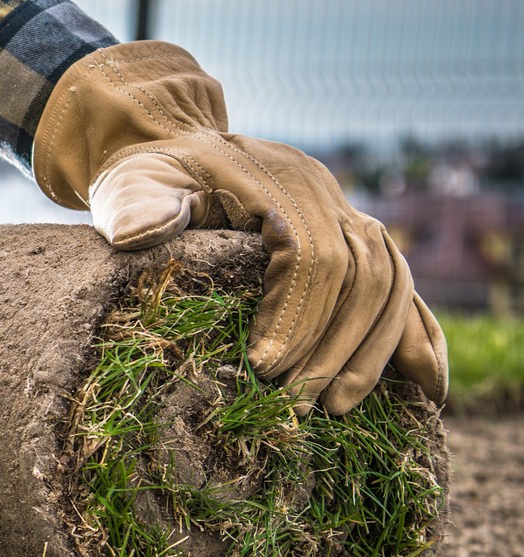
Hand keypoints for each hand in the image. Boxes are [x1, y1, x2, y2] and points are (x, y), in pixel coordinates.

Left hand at [33, 42, 446, 414]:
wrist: (179, 148)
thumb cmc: (150, 176)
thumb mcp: (132, 183)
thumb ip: (137, 207)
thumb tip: (144, 233)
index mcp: (277, 181)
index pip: (310, 254)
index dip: (297, 314)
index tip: (266, 368)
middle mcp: (324, 193)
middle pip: (360, 273)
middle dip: (333, 345)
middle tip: (300, 404)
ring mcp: (345, 212)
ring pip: (390, 281)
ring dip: (371, 349)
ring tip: (337, 408)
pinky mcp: (352, 236)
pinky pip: (399, 284)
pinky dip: (415, 333)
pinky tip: (424, 385)